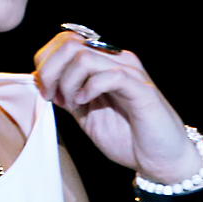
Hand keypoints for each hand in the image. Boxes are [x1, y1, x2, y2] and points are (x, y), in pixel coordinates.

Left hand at [34, 32, 197, 183]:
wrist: (161, 160)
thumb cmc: (128, 138)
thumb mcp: (87, 115)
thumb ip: (68, 96)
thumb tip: (41, 81)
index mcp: (103, 64)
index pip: (65, 41)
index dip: (46, 63)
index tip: (47, 92)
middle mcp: (117, 61)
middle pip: (69, 44)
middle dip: (50, 71)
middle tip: (53, 97)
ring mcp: (130, 73)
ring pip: (84, 57)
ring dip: (68, 82)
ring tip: (72, 104)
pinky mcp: (141, 90)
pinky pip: (109, 76)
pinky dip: (89, 89)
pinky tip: (84, 104)